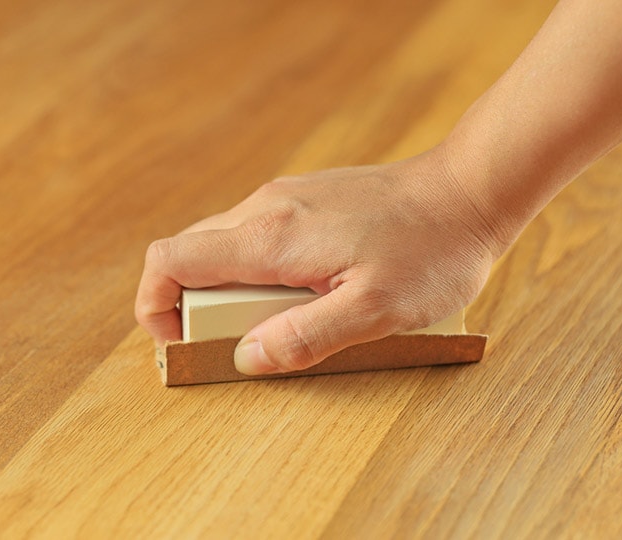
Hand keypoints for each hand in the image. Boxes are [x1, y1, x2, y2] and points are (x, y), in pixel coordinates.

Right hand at [135, 147, 499, 374]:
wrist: (467, 189)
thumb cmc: (430, 250)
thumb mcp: (375, 310)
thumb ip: (304, 336)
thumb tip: (245, 357)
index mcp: (270, 236)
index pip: (169, 260)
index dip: (154, 305)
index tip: (179, 340)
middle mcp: (264, 209)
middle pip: (188, 255)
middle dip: (190, 305)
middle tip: (235, 341)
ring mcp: (283, 198)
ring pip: (221, 246)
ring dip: (227, 290)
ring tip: (276, 321)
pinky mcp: (302, 199)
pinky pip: (254, 237)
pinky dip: (253, 271)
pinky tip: (303, 290)